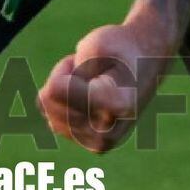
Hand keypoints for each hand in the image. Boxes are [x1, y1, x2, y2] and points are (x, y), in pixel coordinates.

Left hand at [38, 16, 175, 153]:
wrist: (145, 64)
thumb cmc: (120, 49)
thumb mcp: (96, 44)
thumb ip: (69, 72)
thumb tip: (44, 102)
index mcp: (116, 105)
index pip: (56, 89)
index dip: (66, 68)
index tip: (91, 64)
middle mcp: (108, 133)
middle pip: (49, 99)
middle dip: (64, 77)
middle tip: (92, 71)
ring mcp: (99, 144)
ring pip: (47, 109)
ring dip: (63, 89)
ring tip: (92, 82)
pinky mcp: (90, 146)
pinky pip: (51, 118)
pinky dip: (64, 102)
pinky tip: (88, 97)